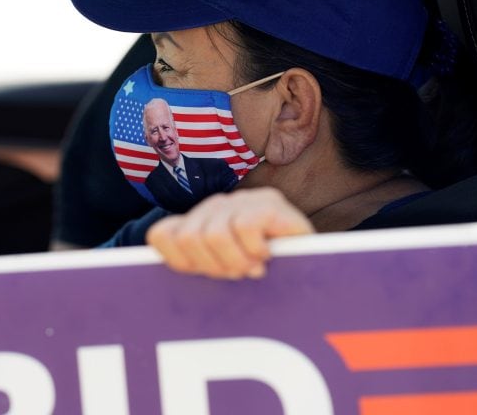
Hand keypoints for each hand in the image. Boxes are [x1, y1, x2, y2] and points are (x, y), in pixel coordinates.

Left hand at [146, 188, 313, 279]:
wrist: (315, 268)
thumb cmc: (263, 274)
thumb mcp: (219, 273)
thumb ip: (189, 261)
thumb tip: (165, 244)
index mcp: (198, 221)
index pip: (161, 236)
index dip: (181, 263)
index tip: (206, 273)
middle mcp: (216, 206)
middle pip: (188, 239)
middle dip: (213, 266)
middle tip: (237, 272)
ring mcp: (243, 201)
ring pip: (215, 234)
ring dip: (237, 261)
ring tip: (253, 266)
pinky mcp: (270, 203)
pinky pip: (246, 227)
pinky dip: (255, 250)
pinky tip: (267, 254)